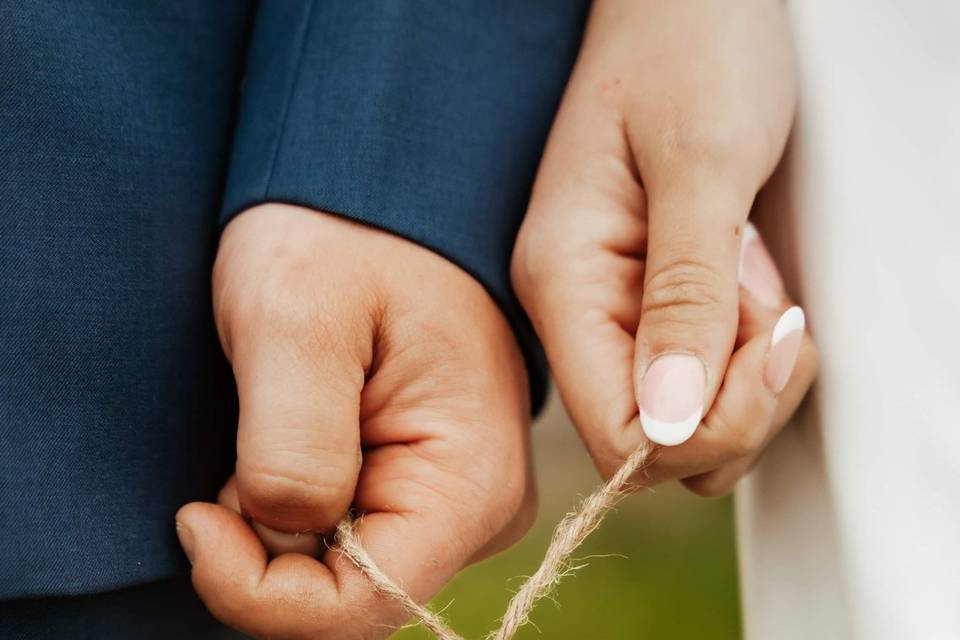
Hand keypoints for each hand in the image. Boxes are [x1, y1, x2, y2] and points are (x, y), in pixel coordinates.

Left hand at [176, 204, 534, 637]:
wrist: (378, 201)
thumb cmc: (344, 237)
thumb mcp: (296, 316)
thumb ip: (292, 442)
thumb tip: (281, 531)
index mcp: (470, 478)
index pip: (363, 605)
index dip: (259, 591)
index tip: (195, 513)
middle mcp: (480, 505)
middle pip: (352, 595)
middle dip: (269, 545)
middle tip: (244, 437)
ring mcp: (456, 496)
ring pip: (343, 568)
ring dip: (280, 515)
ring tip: (274, 414)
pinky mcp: (426, 483)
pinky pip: (349, 533)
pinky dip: (294, 499)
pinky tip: (291, 427)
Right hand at [511, 0, 816, 491]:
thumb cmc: (689, 46)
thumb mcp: (702, 164)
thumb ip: (686, 297)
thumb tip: (670, 424)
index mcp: (561, 282)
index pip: (617, 434)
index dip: (704, 425)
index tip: (765, 342)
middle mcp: (576, 310)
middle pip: (657, 438)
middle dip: (739, 396)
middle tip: (767, 297)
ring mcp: (611, 309)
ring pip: (687, 416)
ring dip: (750, 371)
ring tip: (756, 269)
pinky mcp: (648, 302)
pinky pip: (703, 374)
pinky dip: (749, 349)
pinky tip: (753, 280)